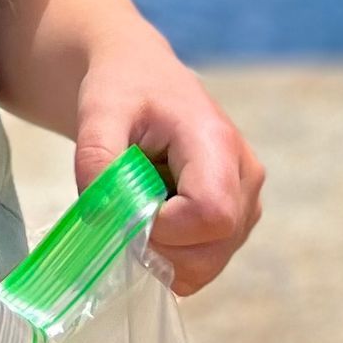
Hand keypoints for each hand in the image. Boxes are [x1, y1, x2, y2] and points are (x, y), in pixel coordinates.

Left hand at [71, 45, 263, 296]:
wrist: (143, 78)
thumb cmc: (124, 89)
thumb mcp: (99, 111)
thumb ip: (95, 159)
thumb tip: (101, 216)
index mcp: (218, 143)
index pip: (211, 215)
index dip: (163, 229)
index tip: (125, 208)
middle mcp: (245, 177)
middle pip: (213, 249)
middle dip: (158, 248)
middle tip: (122, 216)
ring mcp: (247, 202)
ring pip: (209, 264)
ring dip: (162, 255)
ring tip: (137, 210)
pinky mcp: (236, 219)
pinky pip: (204, 263)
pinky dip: (170, 258)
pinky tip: (151, 221)